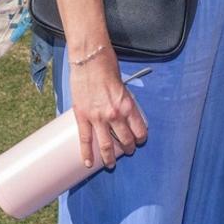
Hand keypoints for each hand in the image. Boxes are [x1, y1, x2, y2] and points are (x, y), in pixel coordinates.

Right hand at [70, 48, 147, 167]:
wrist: (90, 59)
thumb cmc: (107, 66)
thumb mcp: (123, 85)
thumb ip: (123, 100)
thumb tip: (121, 109)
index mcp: (128, 105)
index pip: (139, 129)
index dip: (140, 138)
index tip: (139, 141)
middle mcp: (115, 115)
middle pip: (124, 139)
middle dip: (127, 148)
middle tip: (127, 151)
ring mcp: (98, 118)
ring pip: (106, 144)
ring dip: (110, 157)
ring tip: (111, 164)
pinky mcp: (83, 117)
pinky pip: (85, 140)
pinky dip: (87, 153)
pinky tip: (88, 163)